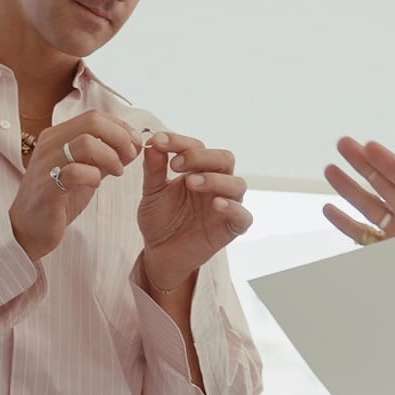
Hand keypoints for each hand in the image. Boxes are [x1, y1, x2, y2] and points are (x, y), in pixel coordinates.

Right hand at [9, 111, 140, 261]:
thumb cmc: (57, 199)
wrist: (28, 228)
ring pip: (86, 143)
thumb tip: (133, 144)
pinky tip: (96, 185)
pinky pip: (76, 172)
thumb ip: (105, 156)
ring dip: (110, 157)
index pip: (94, 117)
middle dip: (120, 138)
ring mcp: (46, 164)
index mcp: (57, 136)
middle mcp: (49, 144)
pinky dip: (94, 177)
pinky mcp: (47, 187)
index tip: (134, 144)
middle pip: (92, 122)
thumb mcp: (84, 171)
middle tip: (129, 156)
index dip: (120, 127)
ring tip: (116, 172)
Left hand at [137, 130, 252, 289]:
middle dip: (201, 157)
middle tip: (176, 164)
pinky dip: (233, 208)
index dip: (179, 142)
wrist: (160, 253)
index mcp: (199, 171)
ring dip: (215, 179)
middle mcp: (216, 184)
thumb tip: (153, 141)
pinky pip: (243, 216)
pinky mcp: (231, 228)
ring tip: (191, 183)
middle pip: (224, 159)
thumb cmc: (160, 220)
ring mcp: (226, 205)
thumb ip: (154, 169)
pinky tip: (215, 204)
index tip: (158, 142)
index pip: (198, 147)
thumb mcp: (152, 192)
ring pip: (237, 184)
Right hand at [321, 137, 394, 244]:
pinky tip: (330, 210)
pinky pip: (363, 234)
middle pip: (383, 184)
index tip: (370, 146)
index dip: (388, 162)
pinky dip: (346, 223)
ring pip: (368, 205)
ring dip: (349, 188)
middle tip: (343, 143)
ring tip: (330, 169)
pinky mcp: (387, 249)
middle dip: (362, 163)